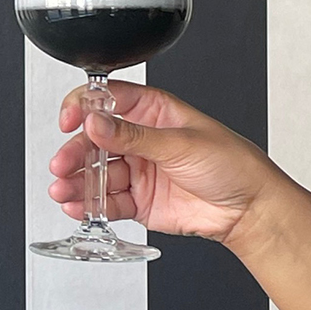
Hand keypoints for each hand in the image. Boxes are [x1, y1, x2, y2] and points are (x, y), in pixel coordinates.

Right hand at [47, 81, 288, 249]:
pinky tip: (78, 207)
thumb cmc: (231, 164)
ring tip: (64, 191)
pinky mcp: (137, 201)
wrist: (247, 209)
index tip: (70, 119)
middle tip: (63, 165)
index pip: (108, 101)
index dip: (84, 107)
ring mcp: (137, 171)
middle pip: (94, 141)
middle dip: (75, 153)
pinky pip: (106, 203)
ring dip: (77, 183)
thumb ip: (133, 135)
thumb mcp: (180, 143)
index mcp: (153, 111)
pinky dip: (89, 206)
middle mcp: (141, 140)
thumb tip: (96, 122)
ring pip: (96, 175)